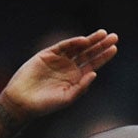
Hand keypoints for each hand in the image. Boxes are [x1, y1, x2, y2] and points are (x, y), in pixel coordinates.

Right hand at [0, 31, 118, 120]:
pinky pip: (62, 46)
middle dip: (101, 45)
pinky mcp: (47, 54)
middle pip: (88, 53)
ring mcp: (58, 60)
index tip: (114, 48)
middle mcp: (69, 67)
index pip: (93, 64)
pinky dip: (73, 43)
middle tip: (114, 36)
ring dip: (90, 40)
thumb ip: (81, 87)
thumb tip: (94, 73)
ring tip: (103, 33)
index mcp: (76, 78)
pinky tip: (83, 40)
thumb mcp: (67, 98)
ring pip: (78, 47)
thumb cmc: (45, 104)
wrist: (23, 101)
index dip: (104, 56)